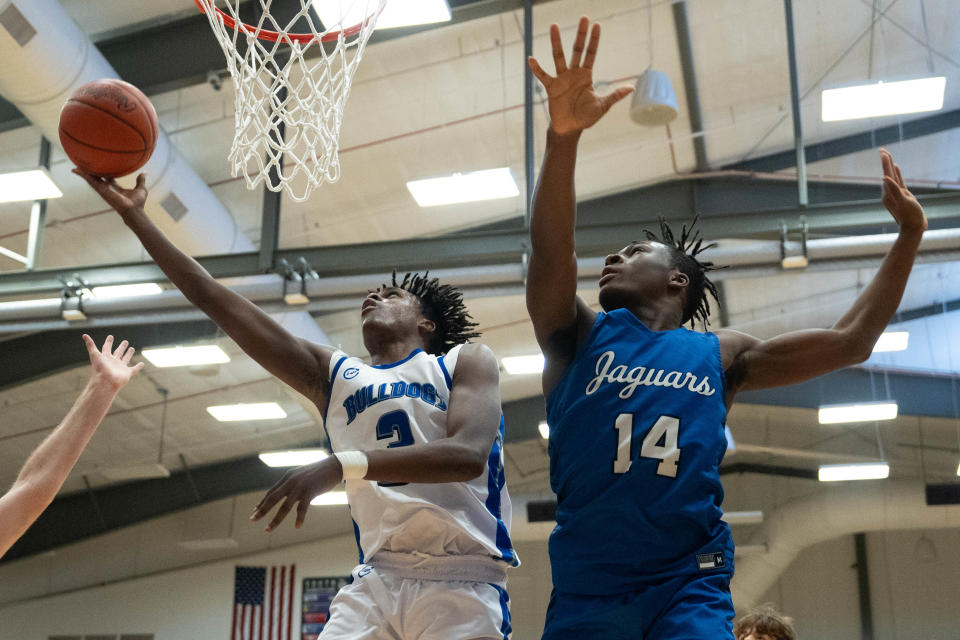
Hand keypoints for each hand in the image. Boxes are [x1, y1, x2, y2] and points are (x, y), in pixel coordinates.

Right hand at [72, 169, 147, 218]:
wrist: (134, 211)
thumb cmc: (138, 203)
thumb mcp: (141, 189)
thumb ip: (141, 181)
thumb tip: (144, 173)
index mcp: (116, 189)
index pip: (109, 180)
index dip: (105, 174)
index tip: (101, 168)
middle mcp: (108, 190)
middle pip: (98, 180)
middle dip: (91, 174)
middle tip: (84, 166)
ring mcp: (103, 191)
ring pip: (92, 180)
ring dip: (84, 174)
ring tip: (76, 167)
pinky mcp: (101, 191)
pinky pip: (91, 181)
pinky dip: (84, 176)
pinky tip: (77, 170)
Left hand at [83, 334, 144, 390]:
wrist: (105, 382)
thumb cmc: (99, 369)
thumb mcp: (94, 354)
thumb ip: (90, 345)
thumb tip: (84, 335)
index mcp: (106, 358)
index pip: (107, 348)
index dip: (108, 342)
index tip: (110, 336)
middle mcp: (113, 362)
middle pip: (118, 353)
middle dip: (121, 347)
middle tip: (125, 341)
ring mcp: (121, 367)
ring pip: (126, 359)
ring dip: (129, 354)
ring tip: (132, 348)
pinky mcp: (127, 373)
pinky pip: (134, 369)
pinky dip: (138, 367)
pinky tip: (142, 364)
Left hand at [251, 457, 343, 530]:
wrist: (334, 466)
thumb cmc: (319, 472)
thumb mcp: (302, 476)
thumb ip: (293, 484)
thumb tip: (286, 493)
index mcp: (288, 477)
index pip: (271, 492)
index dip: (262, 502)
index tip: (254, 511)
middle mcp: (291, 481)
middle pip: (273, 498)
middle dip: (262, 510)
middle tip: (252, 519)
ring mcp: (300, 487)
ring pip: (284, 506)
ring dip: (275, 519)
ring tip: (268, 529)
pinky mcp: (310, 491)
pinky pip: (302, 508)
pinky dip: (299, 518)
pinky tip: (297, 526)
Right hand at [528, 17, 632, 134]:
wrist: (570, 129)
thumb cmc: (585, 117)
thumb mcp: (602, 106)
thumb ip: (614, 96)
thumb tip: (631, 88)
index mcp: (586, 76)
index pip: (591, 54)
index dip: (594, 40)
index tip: (597, 25)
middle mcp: (573, 73)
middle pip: (577, 49)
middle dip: (581, 34)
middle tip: (584, 18)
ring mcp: (562, 79)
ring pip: (558, 57)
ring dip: (556, 42)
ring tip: (554, 26)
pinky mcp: (551, 88)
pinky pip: (543, 76)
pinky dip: (537, 69)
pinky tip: (531, 59)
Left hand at [881, 149, 926, 234]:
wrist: (913, 227)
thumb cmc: (909, 215)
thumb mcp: (902, 201)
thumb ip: (894, 189)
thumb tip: (884, 178)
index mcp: (888, 192)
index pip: (886, 173)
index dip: (885, 162)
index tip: (882, 152)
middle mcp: (889, 191)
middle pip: (887, 172)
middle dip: (885, 161)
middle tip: (882, 149)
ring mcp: (896, 193)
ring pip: (892, 175)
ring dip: (890, 165)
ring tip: (887, 156)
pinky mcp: (902, 194)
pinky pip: (898, 181)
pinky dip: (897, 173)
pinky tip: (897, 167)